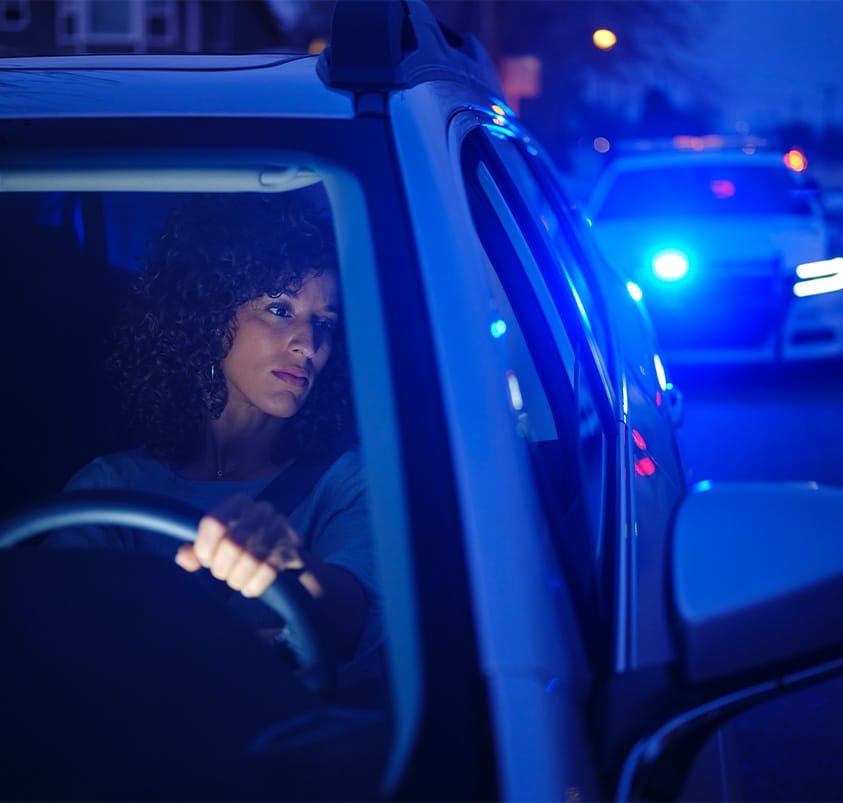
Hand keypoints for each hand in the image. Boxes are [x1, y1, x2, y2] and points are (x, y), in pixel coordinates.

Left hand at [174, 493, 304, 596]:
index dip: (205, 547)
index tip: (205, 560)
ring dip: (237, 578)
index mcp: (238, 503)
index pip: (214, 523)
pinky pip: (267, 571)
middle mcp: (261, 510)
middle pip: (232, 544)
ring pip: (251, 559)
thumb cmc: (244, 546)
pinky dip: (253, 586)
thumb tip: (183, 559)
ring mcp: (280, 528)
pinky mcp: (291, 549)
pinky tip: (249, 587)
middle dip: (221, 567)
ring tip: (234, 581)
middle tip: (221, 573)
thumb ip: (197, 550)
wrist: (286, 554)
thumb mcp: (218, 543)